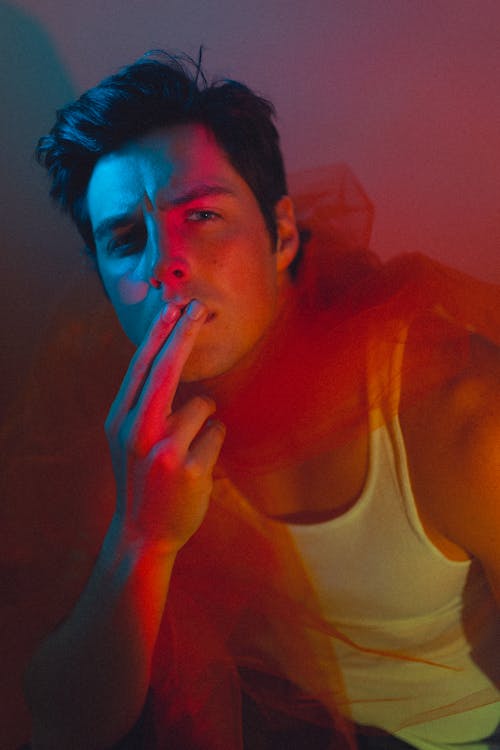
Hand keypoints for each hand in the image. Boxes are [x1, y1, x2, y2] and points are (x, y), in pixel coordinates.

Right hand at [105, 300, 225, 553]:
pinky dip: (214, 442)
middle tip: (200, 306)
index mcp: (120, 420)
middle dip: (184, 332)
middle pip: (165, 369)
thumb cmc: (141, 477)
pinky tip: (199, 466)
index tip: (175, 306)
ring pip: (203, 404)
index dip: (160, 333)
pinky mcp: (189, 468)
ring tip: (189, 448)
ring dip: (205, 419)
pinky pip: (218, 432)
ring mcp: (163, 450)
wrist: (142, 532)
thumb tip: (169, 358)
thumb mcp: (128, 439)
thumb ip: (142, 404)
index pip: (141, 366)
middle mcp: (137, 430)